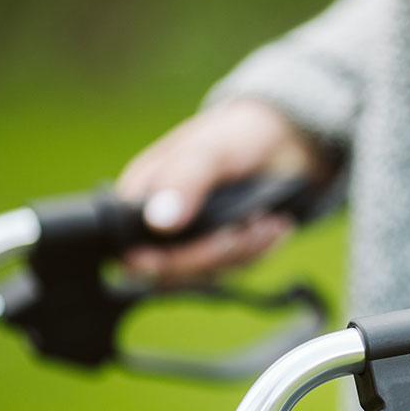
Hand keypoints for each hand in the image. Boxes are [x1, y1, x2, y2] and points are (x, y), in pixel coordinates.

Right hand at [116, 98, 322, 281]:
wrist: (280, 142)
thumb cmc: (233, 137)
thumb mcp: (208, 150)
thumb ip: (183, 181)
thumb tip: (159, 221)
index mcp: (140, 197)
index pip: (129, 247)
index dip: (151, 261)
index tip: (175, 260)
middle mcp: (160, 225)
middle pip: (170, 271)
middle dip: (210, 254)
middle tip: (241, 230)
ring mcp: (192, 242)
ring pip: (208, 273)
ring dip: (242, 250)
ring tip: (264, 219)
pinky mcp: (222, 252)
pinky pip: (235, 268)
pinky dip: (258, 250)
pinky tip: (272, 225)